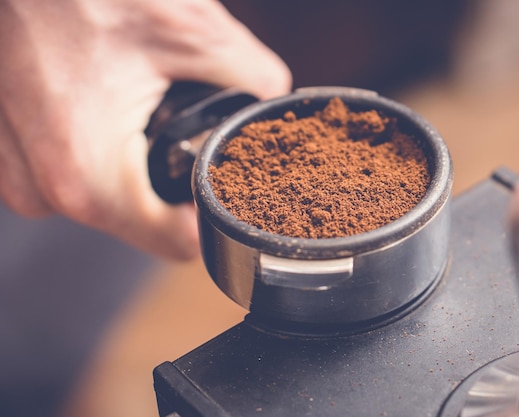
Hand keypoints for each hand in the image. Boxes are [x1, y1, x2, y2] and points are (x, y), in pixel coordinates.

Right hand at [0, 0, 290, 258]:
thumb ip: (252, 75)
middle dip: (176, 184)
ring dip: (135, 168)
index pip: (178, 243)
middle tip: (190, 132)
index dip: (215, 220)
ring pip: (108, 201)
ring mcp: (18, 174)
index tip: (227, 188)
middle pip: (145, 224)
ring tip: (143, 112)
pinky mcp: (6, 154)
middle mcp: (45, 189)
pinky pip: (69, 176)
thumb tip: (273, 102)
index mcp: (88, 174)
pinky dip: (98, 153)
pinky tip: (110, 110)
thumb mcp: (191, 28)